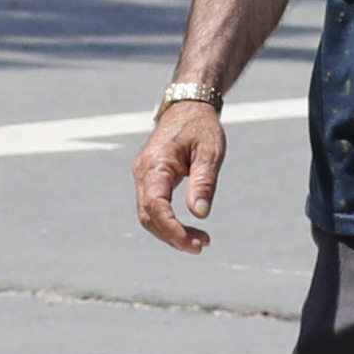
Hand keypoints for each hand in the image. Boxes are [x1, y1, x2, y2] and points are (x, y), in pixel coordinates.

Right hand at [132, 95, 225, 253]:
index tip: (194, 244)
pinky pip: (152, 207)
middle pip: (149, 216)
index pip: (157, 206)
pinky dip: (167, 222)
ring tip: (198, 241)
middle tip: (202, 246)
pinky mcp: (149, 179)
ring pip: (148, 215)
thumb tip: (201, 213)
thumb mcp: (210, 152)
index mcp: (155, 164)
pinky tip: (186, 229)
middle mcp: (143, 172)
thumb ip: (204, 182)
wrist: (187, 107)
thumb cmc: (200, 126)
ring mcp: (143, 176)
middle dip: (173, 236)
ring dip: (170, 233)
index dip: (172, 229)